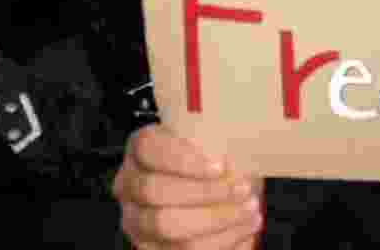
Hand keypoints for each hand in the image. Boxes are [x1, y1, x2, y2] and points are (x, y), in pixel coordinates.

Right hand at [113, 125, 263, 249]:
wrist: (212, 188)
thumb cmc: (214, 158)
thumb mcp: (217, 141)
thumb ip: (221, 144)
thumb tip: (236, 166)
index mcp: (141, 148)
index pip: (150, 148)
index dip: (184, 159)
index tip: (221, 166)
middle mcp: (129, 185)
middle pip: (155, 191)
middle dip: (205, 193)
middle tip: (243, 189)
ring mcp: (135, 221)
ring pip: (167, 227)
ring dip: (216, 220)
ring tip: (250, 210)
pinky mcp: (149, 248)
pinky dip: (220, 241)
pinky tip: (245, 229)